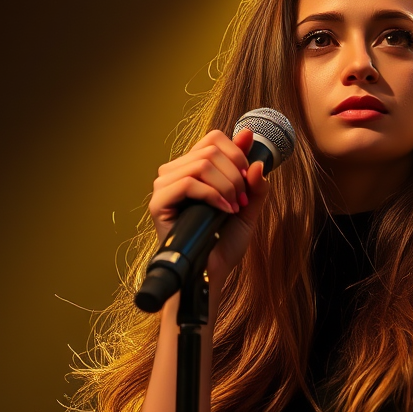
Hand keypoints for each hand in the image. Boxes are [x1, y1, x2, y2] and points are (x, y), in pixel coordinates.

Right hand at [149, 127, 269, 284]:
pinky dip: (213, 195)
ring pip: (202, 163)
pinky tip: (223, 211)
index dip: (238, 154)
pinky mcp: (159, 202)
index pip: (214, 138)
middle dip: (236, 174)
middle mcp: (176, 172)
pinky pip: (188, 182)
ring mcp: (165, 185)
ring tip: (233, 208)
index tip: (249, 181)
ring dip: (227, 186)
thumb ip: (253, 178)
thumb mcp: (248, 207)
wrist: (212, 273)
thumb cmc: (224, 242)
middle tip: (242, 201)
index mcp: (194, 168)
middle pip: (211, 149)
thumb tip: (250, 140)